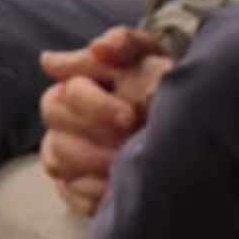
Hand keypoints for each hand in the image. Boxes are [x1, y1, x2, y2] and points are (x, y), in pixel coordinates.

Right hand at [33, 28, 172, 218]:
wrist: (183, 114)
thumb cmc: (160, 78)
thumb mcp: (150, 55)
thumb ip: (123, 44)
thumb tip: (94, 49)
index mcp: (75, 83)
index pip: (67, 94)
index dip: (96, 107)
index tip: (129, 116)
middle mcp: (62, 119)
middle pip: (55, 133)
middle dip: (93, 145)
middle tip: (128, 148)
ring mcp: (64, 152)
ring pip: (57, 164)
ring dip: (93, 169)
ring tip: (126, 169)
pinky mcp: (74, 184)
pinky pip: (69, 194)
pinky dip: (92, 194)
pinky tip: (119, 188)